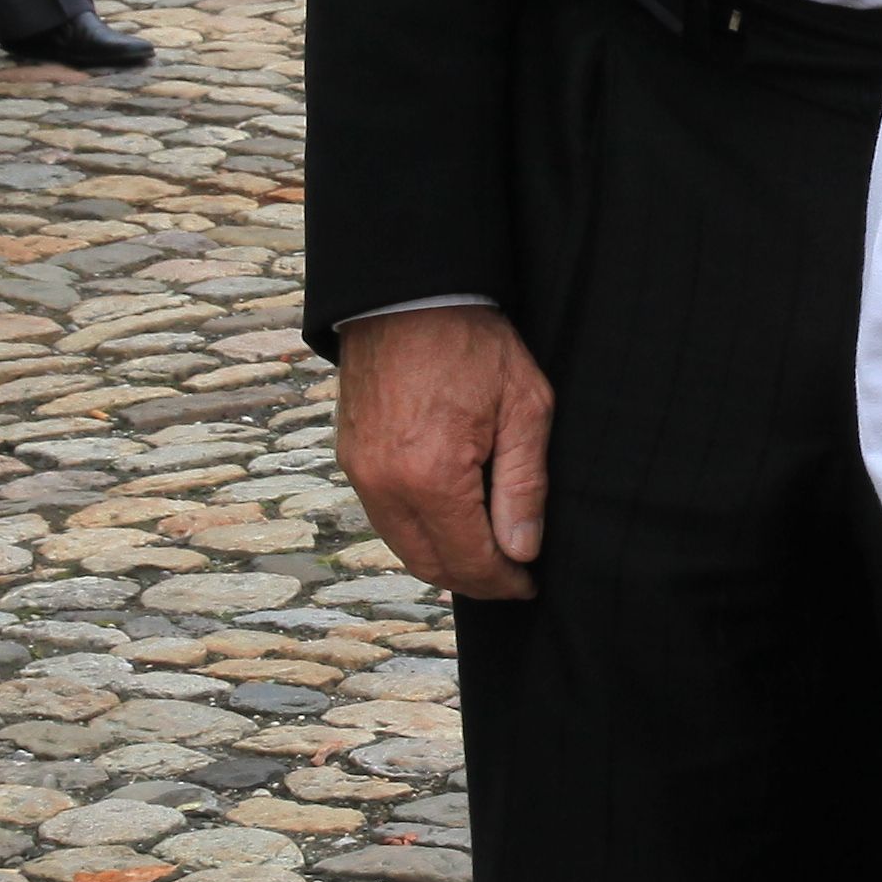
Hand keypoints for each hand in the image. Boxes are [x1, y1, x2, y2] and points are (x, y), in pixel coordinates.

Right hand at [337, 306, 553, 600]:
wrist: (408, 296)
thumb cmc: (473, 343)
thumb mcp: (524, 407)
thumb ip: (523, 486)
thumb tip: (521, 551)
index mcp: (432, 477)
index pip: (470, 559)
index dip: (504, 581)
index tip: (529, 585)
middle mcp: (386, 485)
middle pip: (431, 565)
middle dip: (474, 581)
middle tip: (511, 579)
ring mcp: (361, 473)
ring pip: (403, 546)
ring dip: (443, 561)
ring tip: (485, 556)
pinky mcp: (351, 458)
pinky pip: (385, 518)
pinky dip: (417, 533)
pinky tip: (448, 524)